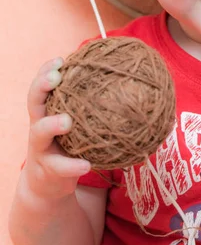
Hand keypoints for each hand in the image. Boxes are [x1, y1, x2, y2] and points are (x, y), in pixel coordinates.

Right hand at [23, 57, 90, 200]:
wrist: (48, 185)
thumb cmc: (68, 144)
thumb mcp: (74, 123)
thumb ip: (88, 105)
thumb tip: (123, 80)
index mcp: (47, 111)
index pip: (42, 85)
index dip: (46, 70)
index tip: (60, 60)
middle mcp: (38, 125)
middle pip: (33, 101)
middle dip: (42, 86)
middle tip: (56, 77)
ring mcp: (40, 148)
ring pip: (39, 132)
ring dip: (52, 124)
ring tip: (67, 121)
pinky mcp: (47, 170)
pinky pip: (59, 167)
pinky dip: (73, 165)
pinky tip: (86, 164)